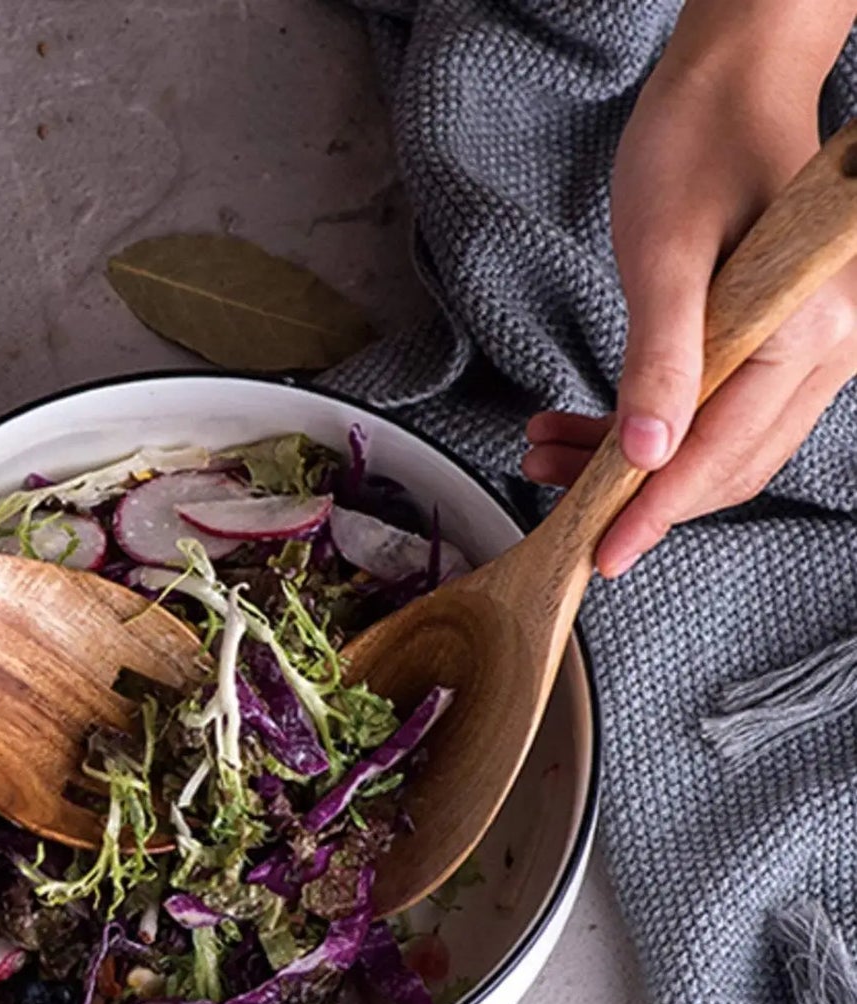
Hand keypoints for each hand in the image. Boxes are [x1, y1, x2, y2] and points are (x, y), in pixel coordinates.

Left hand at [522, 5, 856, 577]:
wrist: (727, 83)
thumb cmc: (697, 147)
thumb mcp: (663, 255)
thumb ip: (660, 358)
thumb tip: (650, 453)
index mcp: (808, 332)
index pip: (722, 454)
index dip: (656, 512)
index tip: (600, 554)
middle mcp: (825, 351)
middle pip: (726, 465)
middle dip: (636, 496)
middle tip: (554, 503)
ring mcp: (807, 348)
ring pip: (715, 443)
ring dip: (630, 464)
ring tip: (544, 451)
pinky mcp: (775, 340)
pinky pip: (713, 409)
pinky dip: (646, 428)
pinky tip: (580, 424)